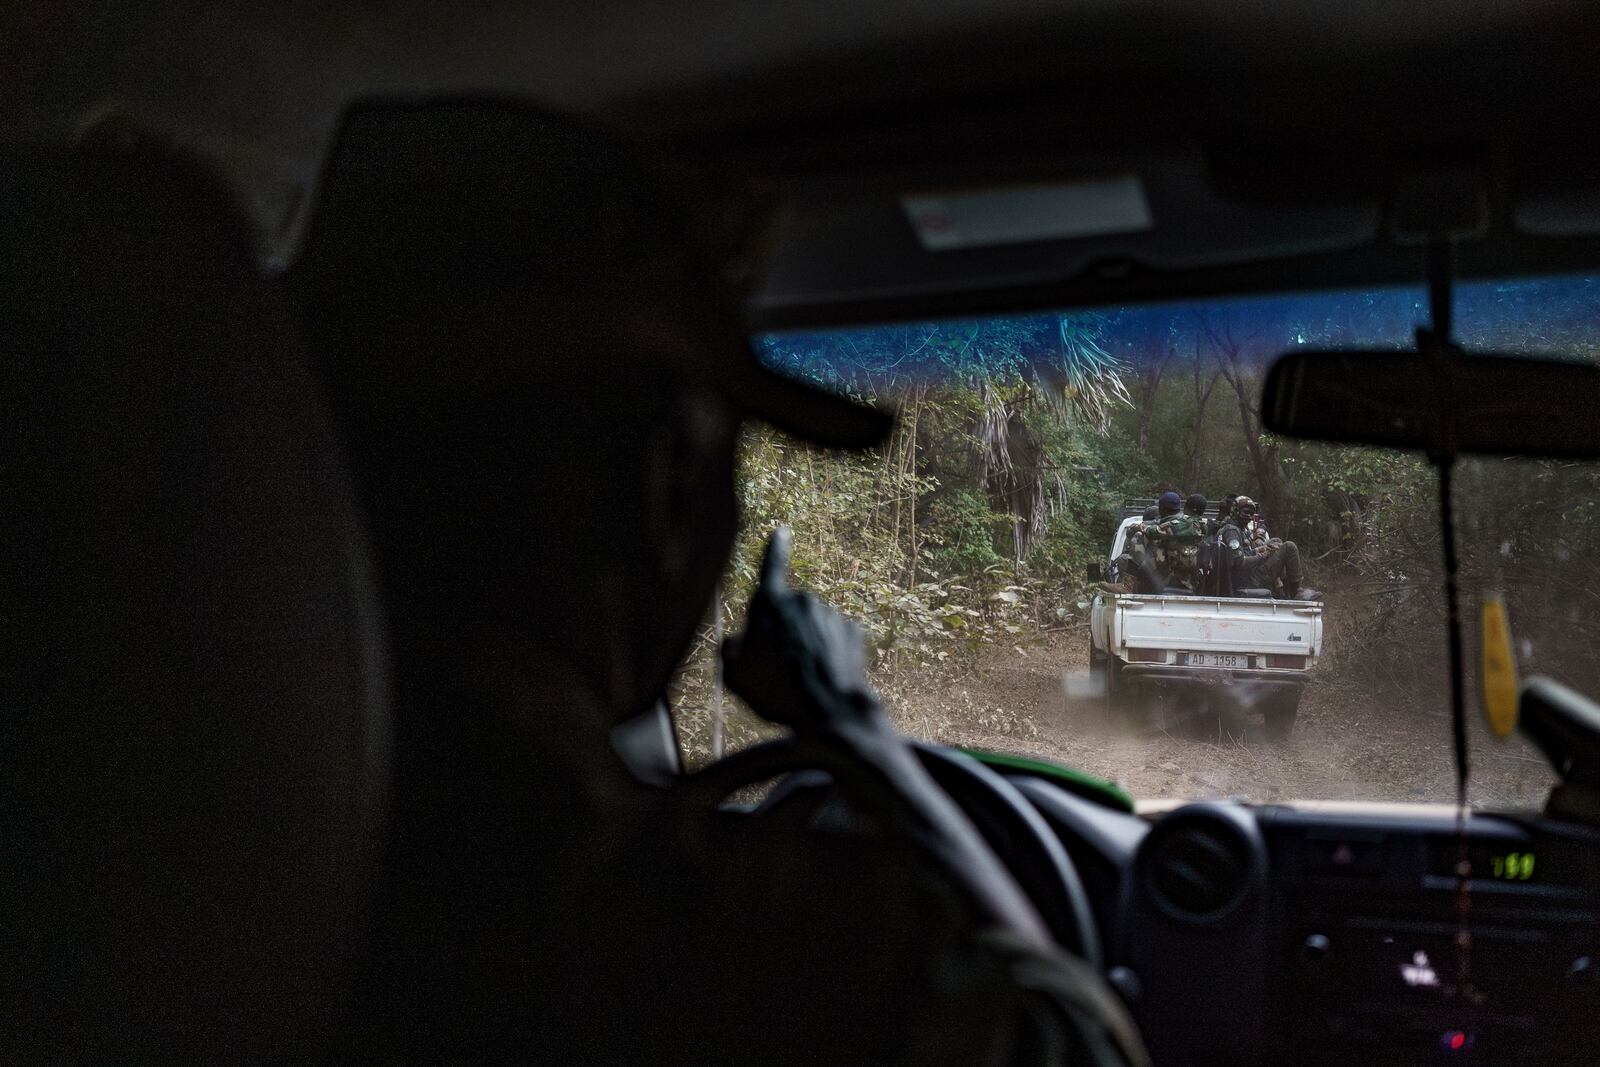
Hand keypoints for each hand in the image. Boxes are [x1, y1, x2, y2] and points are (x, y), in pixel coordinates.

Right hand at [721, 527, 876, 732]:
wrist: (828, 713)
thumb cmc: (776, 693)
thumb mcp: (734, 676)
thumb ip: (729, 650)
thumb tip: (736, 641)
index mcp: (770, 604)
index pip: (771, 566)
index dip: (774, 549)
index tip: (782, 531)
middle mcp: (803, 600)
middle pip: (788, 612)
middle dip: (783, 632)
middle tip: (777, 667)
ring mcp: (831, 614)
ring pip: (812, 627)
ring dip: (806, 644)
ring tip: (801, 678)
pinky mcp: (853, 630)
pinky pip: (834, 638)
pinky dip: (828, 652)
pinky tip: (824, 674)